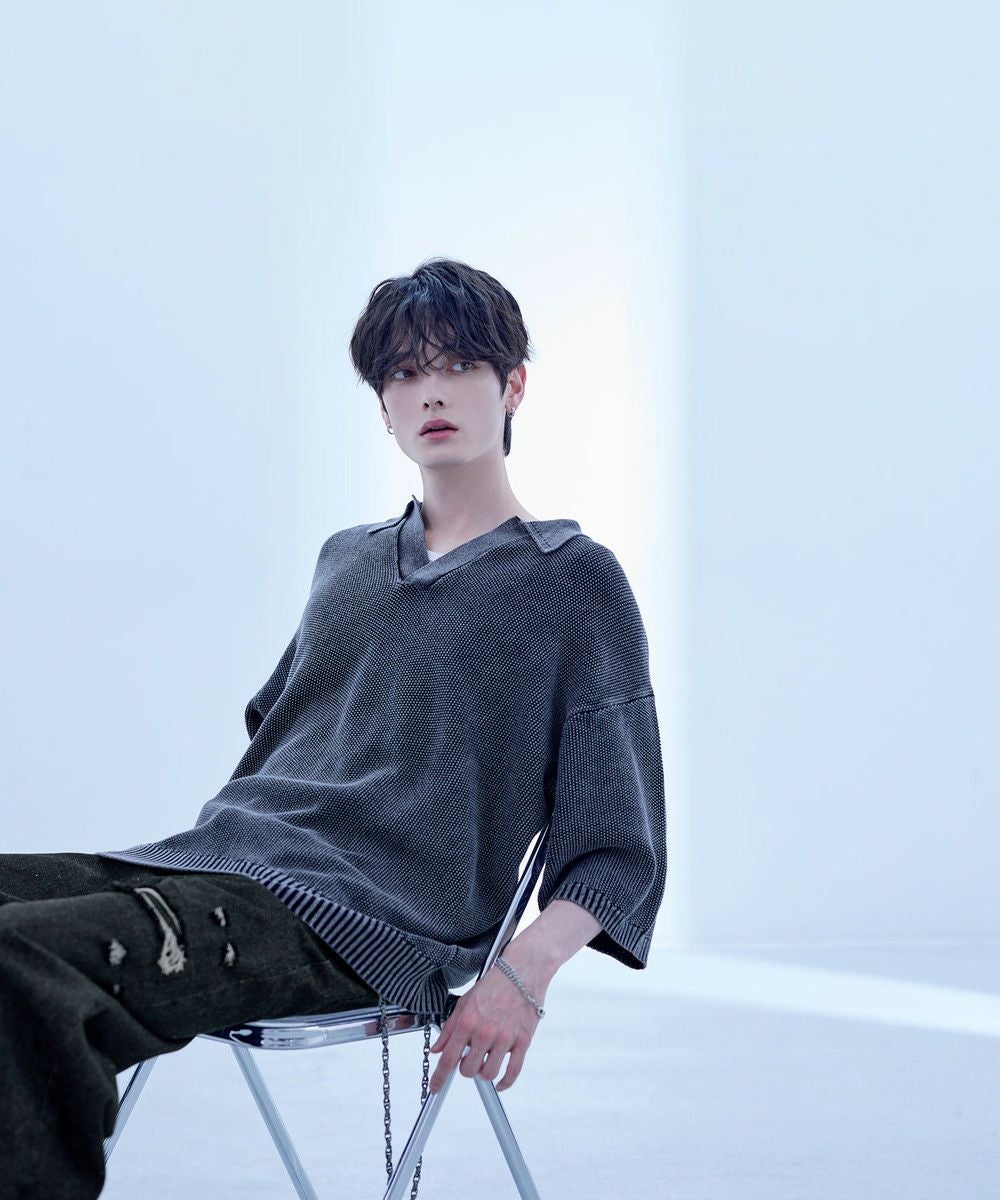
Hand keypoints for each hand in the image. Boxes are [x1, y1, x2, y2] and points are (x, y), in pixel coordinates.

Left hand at [427, 958, 543, 1093]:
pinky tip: (501, 1082)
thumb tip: (437, 1049)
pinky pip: (513, 1071)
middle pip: (468, 1070)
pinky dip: (505, 1082)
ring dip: (484, 1073)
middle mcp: (484, 1032)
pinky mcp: (522, 1041)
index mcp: (467, 1022)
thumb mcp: (464, 1002)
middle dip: (466, 1068)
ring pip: (489, 1073)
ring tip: (485, 1061)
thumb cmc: (494, 985)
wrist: (522, 971)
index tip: (434, 1088)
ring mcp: (505, 1038)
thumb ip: (449, 1028)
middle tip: (469, 1059)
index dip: (439, 1078)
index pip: (448, 1058)